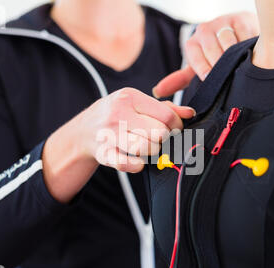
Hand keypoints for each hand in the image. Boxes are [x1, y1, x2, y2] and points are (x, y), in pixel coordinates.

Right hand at [42, 88, 194, 202]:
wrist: (84, 130)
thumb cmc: (117, 115)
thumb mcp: (137, 104)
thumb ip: (165, 108)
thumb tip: (190, 113)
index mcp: (129, 97)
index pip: (166, 115)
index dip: (177, 126)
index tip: (175, 130)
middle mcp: (118, 113)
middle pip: (159, 133)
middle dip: (164, 139)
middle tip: (160, 140)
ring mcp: (109, 134)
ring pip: (147, 148)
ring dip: (153, 152)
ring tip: (150, 148)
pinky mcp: (104, 153)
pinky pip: (127, 164)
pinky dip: (138, 165)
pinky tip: (139, 162)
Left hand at [153, 11, 259, 98]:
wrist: (238, 32)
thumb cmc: (215, 56)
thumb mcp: (198, 67)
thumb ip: (180, 80)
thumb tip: (156, 92)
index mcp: (192, 43)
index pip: (196, 59)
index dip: (204, 70)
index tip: (210, 78)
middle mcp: (205, 30)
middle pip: (213, 50)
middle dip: (221, 65)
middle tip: (228, 76)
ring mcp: (223, 23)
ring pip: (230, 43)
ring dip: (236, 58)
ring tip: (240, 68)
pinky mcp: (242, 19)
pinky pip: (246, 36)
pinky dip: (249, 48)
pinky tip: (252, 57)